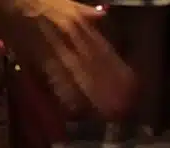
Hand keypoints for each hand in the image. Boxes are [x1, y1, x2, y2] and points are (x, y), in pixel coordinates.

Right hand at [0, 0, 135, 120]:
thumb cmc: (36, 0)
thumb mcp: (66, 1)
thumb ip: (86, 12)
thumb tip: (103, 15)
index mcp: (80, 23)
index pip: (104, 51)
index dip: (118, 70)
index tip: (132, 87)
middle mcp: (72, 35)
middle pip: (94, 67)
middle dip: (108, 89)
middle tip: (122, 108)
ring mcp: (55, 47)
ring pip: (78, 75)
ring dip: (91, 95)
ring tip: (105, 113)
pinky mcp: (37, 57)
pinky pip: (54, 78)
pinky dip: (65, 94)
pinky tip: (74, 108)